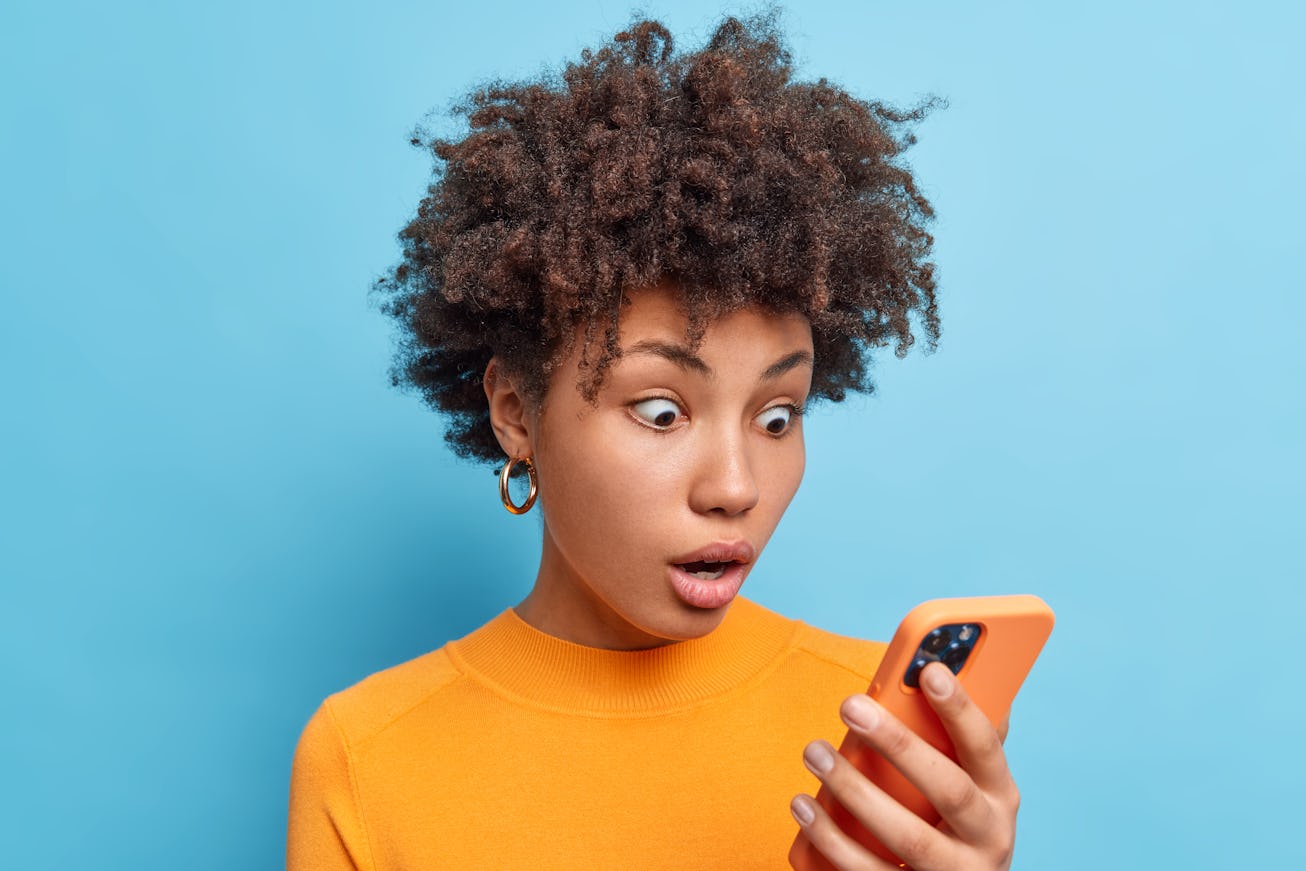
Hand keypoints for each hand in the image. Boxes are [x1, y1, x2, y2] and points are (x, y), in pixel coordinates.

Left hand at [789, 662, 1019, 869]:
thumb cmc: (956, 821)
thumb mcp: (971, 782)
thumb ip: (957, 735)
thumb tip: (940, 665)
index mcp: (1000, 796)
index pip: (986, 746)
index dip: (961, 708)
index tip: (928, 670)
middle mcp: (989, 839)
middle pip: (947, 790)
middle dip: (897, 744)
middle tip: (849, 705)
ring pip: (906, 838)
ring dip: (854, 791)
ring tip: (815, 752)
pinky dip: (831, 842)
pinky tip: (804, 808)